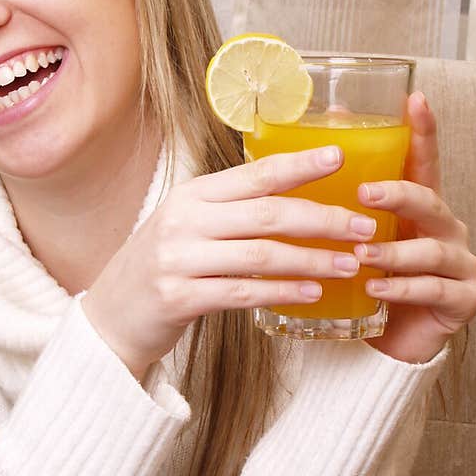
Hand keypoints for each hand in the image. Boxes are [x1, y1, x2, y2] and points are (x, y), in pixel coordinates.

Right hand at [81, 145, 378, 380]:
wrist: (110, 319)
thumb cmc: (162, 270)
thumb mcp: (189, 228)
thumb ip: (232, 212)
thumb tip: (294, 196)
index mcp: (192, 196)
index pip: (255, 174)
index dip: (300, 164)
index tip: (341, 157)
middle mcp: (184, 221)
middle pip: (267, 214)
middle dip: (323, 219)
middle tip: (365, 227)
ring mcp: (178, 259)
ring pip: (261, 255)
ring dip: (313, 260)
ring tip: (350, 264)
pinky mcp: (178, 297)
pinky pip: (243, 292)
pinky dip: (283, 292)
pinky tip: (312, 294)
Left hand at [354, 92, 475, 363]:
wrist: (383, 346)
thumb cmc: (364, 284)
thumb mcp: (348, 240)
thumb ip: (335, 203)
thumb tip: (293, 154)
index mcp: (418, 208)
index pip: (422, 162)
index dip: (421, 131)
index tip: (414, 99)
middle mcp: (445, 229)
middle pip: (430, 200)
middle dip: (398, 194)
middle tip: (365, 192)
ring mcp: (459, 263)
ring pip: (432, 248)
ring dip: (394, 249)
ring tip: (362, 253)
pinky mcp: (462, 299)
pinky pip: (433, 289)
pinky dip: (402, 288)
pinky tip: (375, 288)